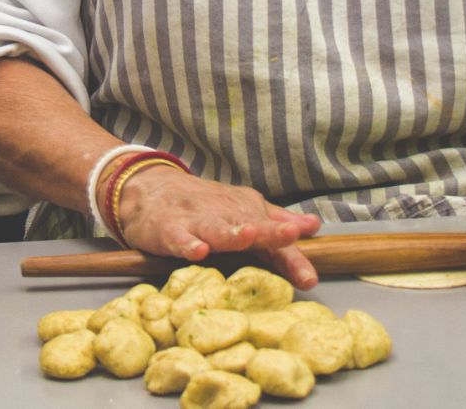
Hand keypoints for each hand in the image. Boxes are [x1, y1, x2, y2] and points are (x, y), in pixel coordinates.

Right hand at [114, 167, 322, 288]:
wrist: (151, 188)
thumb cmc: (203, 206)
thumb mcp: (242, 208)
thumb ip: (277, 220)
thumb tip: (314, 225)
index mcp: (246, 212)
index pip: (274, 235)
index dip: (293, 256)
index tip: (310, 278)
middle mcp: (225, 214)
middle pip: (251, 226)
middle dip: (271, 232)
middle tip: (290, 234)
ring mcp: (197, 222)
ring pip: (217, 228)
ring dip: (233, 233)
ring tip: (249, 236)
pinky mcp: (169, 229)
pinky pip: (179, 238)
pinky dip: (187, 243)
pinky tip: (198, 251)